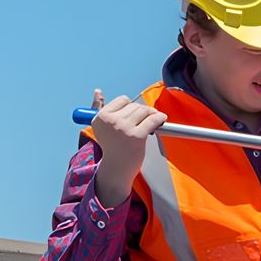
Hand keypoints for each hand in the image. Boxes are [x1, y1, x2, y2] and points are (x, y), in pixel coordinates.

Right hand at [90, 87, 167, 206]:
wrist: (117, 169)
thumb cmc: (111, 147)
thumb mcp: (100, 127)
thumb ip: (98, 108)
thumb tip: (97, 91)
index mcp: (101, 117)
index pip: (123, 100)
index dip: (131, 107)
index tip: (134, 116)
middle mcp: (111, 121)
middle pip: (135, 106)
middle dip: (143, 112)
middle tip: (145, 121)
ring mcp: (124, 128)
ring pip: (144, 111)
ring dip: (152, 114)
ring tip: (152, 123)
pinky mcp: (136, 136)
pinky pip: (153, 120)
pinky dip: (160, 118)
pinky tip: (162, 120)